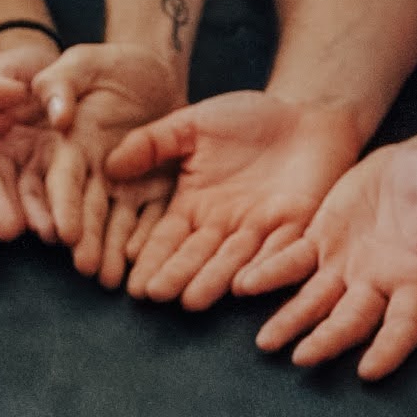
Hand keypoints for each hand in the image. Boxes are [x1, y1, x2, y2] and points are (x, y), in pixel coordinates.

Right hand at [24, 42, 182, 284]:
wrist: (153, 68)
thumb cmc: (109, 64)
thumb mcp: (81, 62)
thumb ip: (60, 84)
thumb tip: (58, 117)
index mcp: (69, 146)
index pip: (62, 181)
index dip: (62, 207)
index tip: (62, 234)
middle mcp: (94, 172)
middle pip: (89, 211)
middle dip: (88, 242)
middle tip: (88, 270)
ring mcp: (126, 183)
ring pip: (120, 222)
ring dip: (116, 251)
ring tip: (116, 280)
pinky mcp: (158, 186)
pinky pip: (156, 214)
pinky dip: (153, 237)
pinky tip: (151, 260)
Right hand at [110, 92, 365, 308]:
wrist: (306, 115)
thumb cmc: (248, 119)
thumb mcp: (192, 125)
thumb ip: (152, 143)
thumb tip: (109, 164)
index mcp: (195, 206)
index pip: (167, 238)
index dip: (150, 257)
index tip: (129, 278)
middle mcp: (224, 227)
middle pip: (196, 256)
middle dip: (176, 275)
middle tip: (155, 295)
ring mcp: (260, 231)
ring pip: (233, 260)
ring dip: (213, 281)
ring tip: (191, 300)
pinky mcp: (297, 230)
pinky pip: (280, 253)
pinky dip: (264, 269)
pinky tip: (245, 284)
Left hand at [244, 138, 416, 378]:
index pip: (404, 324)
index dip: (389, 348)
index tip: (370, 372)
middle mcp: (378, 282)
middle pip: (351, 320)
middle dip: (327, 340)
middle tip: (301, 358)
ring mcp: (347, 265)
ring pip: (314, 301)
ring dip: (290, 320)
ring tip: (264, 342)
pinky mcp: (322, 241)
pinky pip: (292, 263)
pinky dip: (269, 275)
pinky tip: (243, 284)